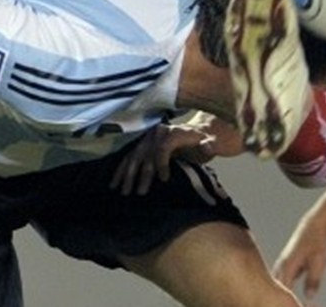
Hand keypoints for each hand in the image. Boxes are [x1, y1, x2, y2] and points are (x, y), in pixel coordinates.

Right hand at [109, 113, 242, 195]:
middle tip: (139, 193)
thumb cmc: (205, 142)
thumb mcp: (211, 143)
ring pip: (134, 156)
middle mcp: (158, 133)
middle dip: (142, 174)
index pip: (163, 147)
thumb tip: (207, 145)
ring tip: (124, 192)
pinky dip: (121, 170)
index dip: (162, 163)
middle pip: (146, 154)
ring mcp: (147, 138)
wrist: (198, 133)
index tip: (163, 180)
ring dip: (127, 175)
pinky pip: (128, 157)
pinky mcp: (142, 145)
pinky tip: (114, 184)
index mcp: (174, 132)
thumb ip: (209, 145)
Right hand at [272, 219, 325, 305]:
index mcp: (287, 267)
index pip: (282, 292)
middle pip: (275, 291)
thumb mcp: (319, 262)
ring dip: (280, 297)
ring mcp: (280, 268)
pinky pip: (279, 284)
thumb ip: (313, 280)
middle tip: (292, 305)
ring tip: (288, 303)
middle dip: (279, 301)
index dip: (287, 303)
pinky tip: (285, 300)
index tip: (294, 306)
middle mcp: (280, 268)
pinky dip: (282, 292)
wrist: (313, 228)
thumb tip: (309, 296)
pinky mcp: (284, 269)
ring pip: (276, 287)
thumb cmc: (316, 243)